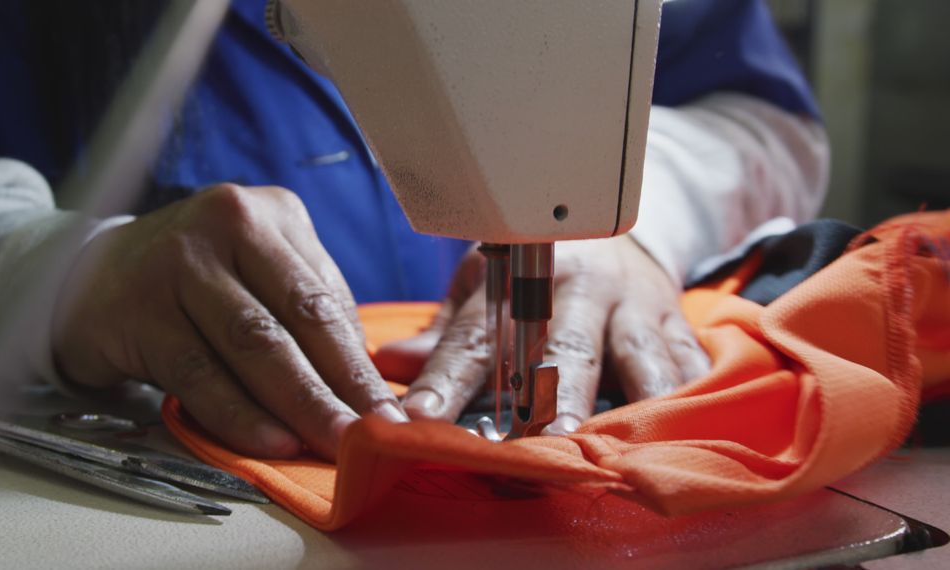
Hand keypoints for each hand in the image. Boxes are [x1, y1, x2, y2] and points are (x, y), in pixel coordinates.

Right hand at [52, 184, 407, 459]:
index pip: (326, 300)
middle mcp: (227, 225)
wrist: (91, 273)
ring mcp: (179, 263)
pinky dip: (238, 413)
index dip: (362, 365)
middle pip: (297, 319)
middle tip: (375, 438)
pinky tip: (270, 442)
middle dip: (342, 387)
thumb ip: (310, 314)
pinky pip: (198, 372)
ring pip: (253, 344)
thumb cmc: (196, 281)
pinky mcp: (139, 308)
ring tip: (333, 444)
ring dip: (300, 404)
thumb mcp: (259, 273)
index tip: (391, 414)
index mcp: (271, 215)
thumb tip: (367, 387)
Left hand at [398, 236, 709, 433]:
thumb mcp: (485, 283)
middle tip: (538, 441)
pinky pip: (690, 360)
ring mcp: (635, 305)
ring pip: (638, 358)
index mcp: (521, 276)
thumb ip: (445, 332)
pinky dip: (689, 396)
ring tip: (617, 448)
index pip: (478, 335)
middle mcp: (582, 287)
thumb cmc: (536, 270)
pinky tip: (682, 429)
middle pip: (565, 349)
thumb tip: (388, 364)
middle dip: (553, 398)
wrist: (611, 231)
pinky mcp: (676, 321)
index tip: (419, 418)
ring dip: (629, 407)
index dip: (447, 379)